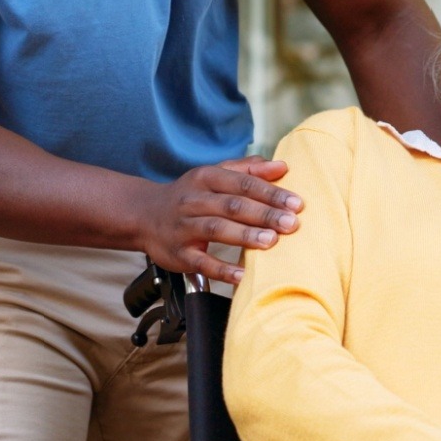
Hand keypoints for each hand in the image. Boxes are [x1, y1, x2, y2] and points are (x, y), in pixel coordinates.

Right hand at [134, 156, 302, 284]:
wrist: (144, 215)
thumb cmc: (190, 194)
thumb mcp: (215, 174)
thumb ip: (248, 170)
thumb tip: (282, 167)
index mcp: (207, 178)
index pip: (242, 183)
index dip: (270, 193)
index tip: (296, 203)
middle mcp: (194, 200)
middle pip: (232, 205)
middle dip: (264, 214)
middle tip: (291, 223)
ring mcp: (185, 227)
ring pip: (217, 229)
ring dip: (245, 235)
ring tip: (271, 241)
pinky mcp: (179, 253)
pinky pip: (201, 262)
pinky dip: (221, 270)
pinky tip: (242, 274)